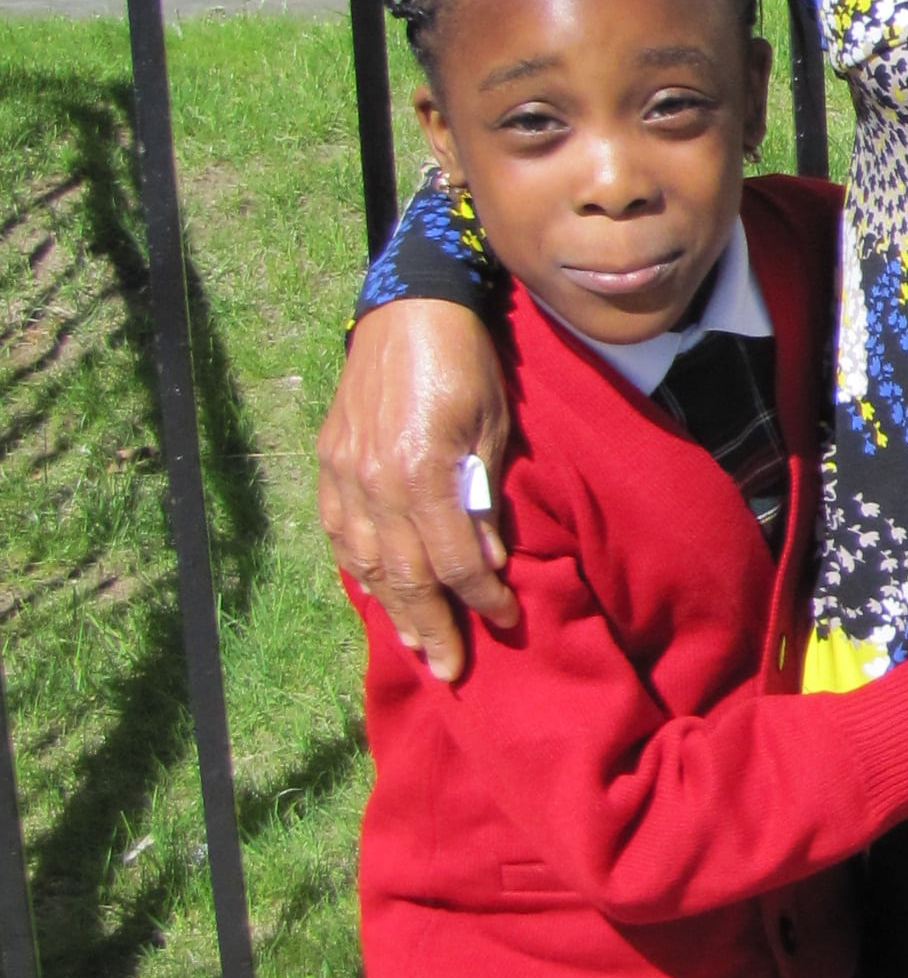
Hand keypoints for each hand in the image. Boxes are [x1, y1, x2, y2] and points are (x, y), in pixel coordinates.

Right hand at [315, 300, 517, 683]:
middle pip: (403, 576)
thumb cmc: (466, 362)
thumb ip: (483, 495)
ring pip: (366, 563)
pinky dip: (358, 570)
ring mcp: (345, 474)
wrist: (410, 307)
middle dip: (431, 627)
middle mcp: (374, 483)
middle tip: (451, 670)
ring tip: (415, 647)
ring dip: (391, 611)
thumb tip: (487, 557)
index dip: (481, 596)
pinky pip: (340, 533)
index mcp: (421, 473)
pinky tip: (375, 594)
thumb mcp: (493, 425)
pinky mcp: (330, 462)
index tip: (506, 618)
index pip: (453, 559)